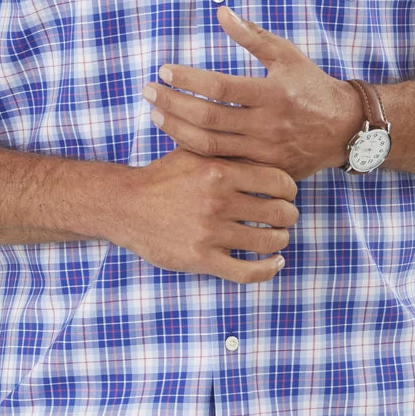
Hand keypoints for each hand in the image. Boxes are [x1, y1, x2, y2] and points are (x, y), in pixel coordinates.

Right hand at [124, 145, 298, 283]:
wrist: (125, 205)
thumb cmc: (162, 177)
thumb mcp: (193, 152)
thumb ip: (226, 150)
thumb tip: (261, 144)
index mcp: (219, 171)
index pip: (277, 180)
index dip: (290, 189)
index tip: (287, 193)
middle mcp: (217, 201)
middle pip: (278, 212)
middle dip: (289, 215)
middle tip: (286, 216)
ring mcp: (210, 232)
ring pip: (267, 241)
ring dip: (280, 240)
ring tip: (278, 237)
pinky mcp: (201, 258)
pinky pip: (247, 271)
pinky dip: (268, 269)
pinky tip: (274, 263)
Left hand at [143, 7, 364, 179]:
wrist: (344, 128)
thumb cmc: (310, 85)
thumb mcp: (286, 55)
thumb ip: (252, 36)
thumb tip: (221, 12)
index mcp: (272, 94)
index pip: (220, 87)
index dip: (188, 80)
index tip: (163, 71)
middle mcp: (268, 125)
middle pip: (208, 119)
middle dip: (172, 104)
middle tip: (147, 91)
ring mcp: (265, 152)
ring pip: (210, 147)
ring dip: (176, 130)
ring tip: (155, 113)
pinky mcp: (264, 170)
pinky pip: (223, 164)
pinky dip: (196, 153)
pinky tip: (177, 137)